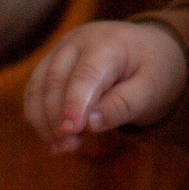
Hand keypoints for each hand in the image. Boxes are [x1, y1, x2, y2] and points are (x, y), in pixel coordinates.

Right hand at [25, 21, 187, 150]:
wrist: (148, 49)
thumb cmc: (153, 70)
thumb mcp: (152, 89)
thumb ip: (125, 105)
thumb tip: (91, 124)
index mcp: (109, 42)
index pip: (86, 73)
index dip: (75, 103)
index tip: (71, 131)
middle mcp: (78, 41)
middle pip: (56, 79)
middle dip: (57, 117)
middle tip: (70, 147)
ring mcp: (61, 50)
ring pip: (39, 85)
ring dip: (44, 120)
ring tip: (63, 148)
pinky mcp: (51, 63)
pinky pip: (35, 90)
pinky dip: (38, 116)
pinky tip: (53, 140)